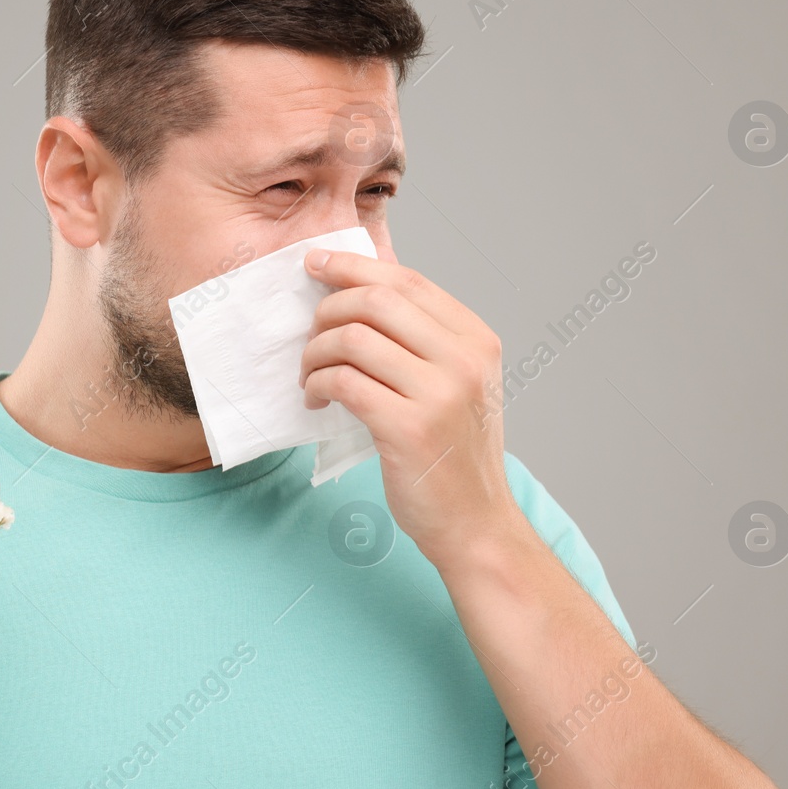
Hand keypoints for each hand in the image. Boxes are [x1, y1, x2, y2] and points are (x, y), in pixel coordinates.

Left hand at [298, 247, 523, 564]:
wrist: (475, 523)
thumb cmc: (454, 454)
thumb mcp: (458, 385)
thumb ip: (424, 341)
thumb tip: (360, 293)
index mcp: (477, 340)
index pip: (407, 280)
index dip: (354, 266)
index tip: (316, 265)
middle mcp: (464, 360)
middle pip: (376, 300)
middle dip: (328, 309)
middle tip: (310, 335)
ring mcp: (440, 394)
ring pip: (353, 338)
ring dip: (316, 352)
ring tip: (310, 375)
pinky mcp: (409, 428)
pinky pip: (344, 381)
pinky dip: (317, 384)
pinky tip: (315, 398)